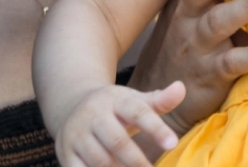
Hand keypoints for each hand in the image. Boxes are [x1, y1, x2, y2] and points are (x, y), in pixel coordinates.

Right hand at [55, 83, 185, 166]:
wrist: (71, 105)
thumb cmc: (114, 108)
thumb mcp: (134, 100)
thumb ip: (159, 101)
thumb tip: (181, 88)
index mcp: (116, 100)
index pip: (138, 112)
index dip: (156, 128)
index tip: (172, 144)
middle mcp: (94, 115)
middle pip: (117, 141)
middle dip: (136, 161)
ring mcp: (77, 134)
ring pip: (99, 159)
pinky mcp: (65, 153)